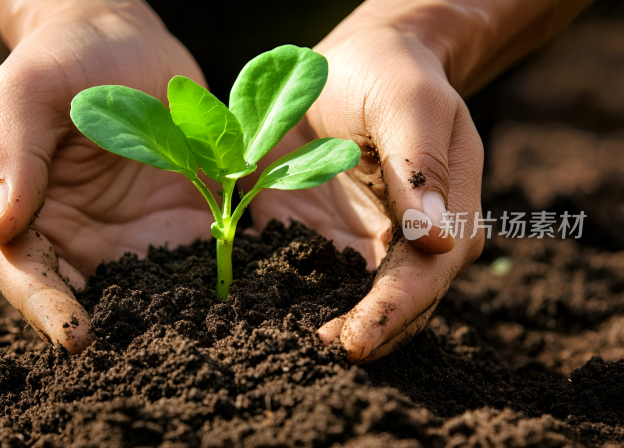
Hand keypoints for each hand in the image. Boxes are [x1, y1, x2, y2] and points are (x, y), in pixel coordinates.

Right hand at [0, 1, 211, 352]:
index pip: (28, 277)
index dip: (47, 309)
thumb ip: (9, 153)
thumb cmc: (62, 61)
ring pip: (147, 295)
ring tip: (206, 339)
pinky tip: (244, 295)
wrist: (120, 42)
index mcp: (22, 218)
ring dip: (173, 320)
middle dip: (118, 332)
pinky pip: (194, 263)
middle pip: (89, 302)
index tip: (76, 336)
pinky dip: (216, 282)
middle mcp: (75, 243)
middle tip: (152, 357)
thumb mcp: (26, 92)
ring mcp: (129, 239)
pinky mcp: (175, 226)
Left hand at [244, 9, 483, 362]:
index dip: (393, 312)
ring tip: (283, 350)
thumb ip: (419, 166)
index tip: (355, 341)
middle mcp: (413, 241)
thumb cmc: (391, 74)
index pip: (426, 277)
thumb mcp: (407, 104)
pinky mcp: (327, 240)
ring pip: (355, 304)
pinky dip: (291, 301)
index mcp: (448, 214)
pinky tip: (262, 316)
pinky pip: (312, 280)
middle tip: (311, 359)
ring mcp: (368, 245)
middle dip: (360, 335)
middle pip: (396, 306)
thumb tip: (439, 240)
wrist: (360, 62)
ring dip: (326, 330)